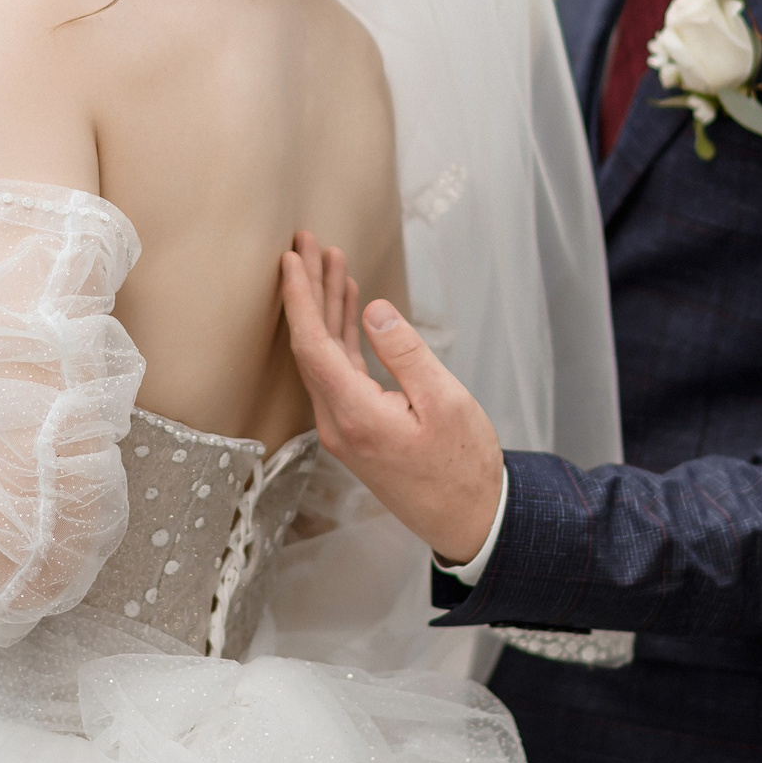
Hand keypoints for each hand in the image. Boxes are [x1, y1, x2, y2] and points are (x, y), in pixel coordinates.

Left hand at [279, 232, 504, 566]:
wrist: (470, 520)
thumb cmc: (463, 465)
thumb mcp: (444, 402)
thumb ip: (405, 353)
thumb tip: (373, 309)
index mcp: (354, 415)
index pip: (312, 345)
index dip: (299, 298)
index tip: (290, 258)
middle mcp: (338, 422)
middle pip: (310, 344)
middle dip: (308, 290)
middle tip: (305, 242)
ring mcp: (345, 427)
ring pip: (324, 356)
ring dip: (326, 307)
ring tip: (329, 261)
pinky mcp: (358, 428)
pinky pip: (340, 371)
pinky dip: (342, 334)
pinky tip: (349, 304)